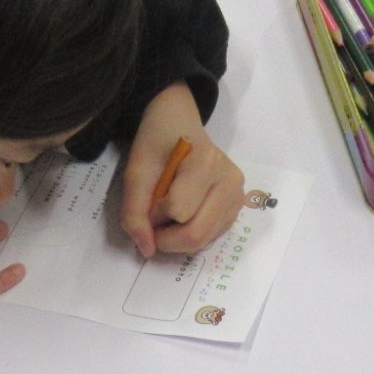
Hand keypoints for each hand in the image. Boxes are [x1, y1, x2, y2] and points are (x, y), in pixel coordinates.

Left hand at [120, 84, 245, 257]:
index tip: (147, 201)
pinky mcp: (239, 206)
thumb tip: (146, 250)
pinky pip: (212, 236)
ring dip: (178, 238)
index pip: (177, 211)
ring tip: (169, 214)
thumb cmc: (157, 143)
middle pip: (196, 233)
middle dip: (167, 238)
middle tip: (154, 224)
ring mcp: (238, 195)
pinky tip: (185, 215)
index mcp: (206, 162)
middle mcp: (229, 180)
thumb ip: (135, 212)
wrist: (179, 123)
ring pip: (205, 239)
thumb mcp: (136, 172)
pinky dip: (192, 234)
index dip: (154, 215)